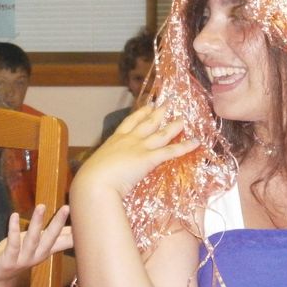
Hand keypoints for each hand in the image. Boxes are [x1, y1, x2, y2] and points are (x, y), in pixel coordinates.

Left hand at [0, 204, 72, 284]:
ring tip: (41, 206)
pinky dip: (13, 229)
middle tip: (67, 208)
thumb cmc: (18, 254)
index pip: (64, 242)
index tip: (87, 222)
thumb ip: (55, 237)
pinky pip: (12, 243)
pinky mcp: (8, 260)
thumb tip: (74, 228)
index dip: (75, 233)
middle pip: (50, 239)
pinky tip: (14, 215)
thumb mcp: (38, 245)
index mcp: (46, 251)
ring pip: (32, 240)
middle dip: (58, 223)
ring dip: (37, 223)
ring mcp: (23, 259)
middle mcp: (38, 256)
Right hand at [73, 104, 198, 198]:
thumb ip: (103, 166)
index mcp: (114, 141)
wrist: (94, 183)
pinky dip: (185, 147)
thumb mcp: (96, 167)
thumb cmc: (91, 179)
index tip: (149, 105)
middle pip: (147, 123)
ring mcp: (140, 148)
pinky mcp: (149, 159)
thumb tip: (100, 173)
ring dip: (174, 126)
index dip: (141, 113)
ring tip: (184, 119)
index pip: (130, 122)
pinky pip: (171, 151)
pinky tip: (195, 143)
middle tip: (167, 104)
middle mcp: (128, 140)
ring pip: (161, 134)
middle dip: (158, 113)